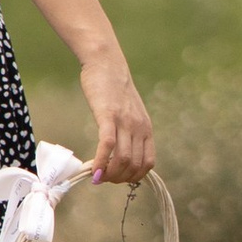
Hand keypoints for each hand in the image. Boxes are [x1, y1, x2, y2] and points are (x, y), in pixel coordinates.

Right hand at [81, 57, 154, 186]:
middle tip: (103, 178)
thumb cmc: (114, 89)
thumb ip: (130, 132)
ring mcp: (125, 121)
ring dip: (109, 175)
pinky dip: (101, 162)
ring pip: (123, 160)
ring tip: (97, 176)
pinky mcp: (108, 115)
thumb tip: (120, 156)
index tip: (117, 177)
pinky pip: (107, 145)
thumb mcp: (130, 113)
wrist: (106, 63)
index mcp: (146, 128)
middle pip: (134, 166)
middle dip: (118, 179)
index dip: (133, 177)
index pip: (148, 164)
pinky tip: (93, 170)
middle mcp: (139, 127)